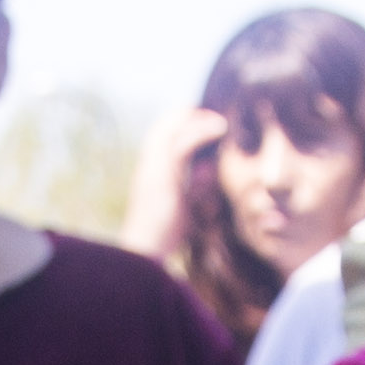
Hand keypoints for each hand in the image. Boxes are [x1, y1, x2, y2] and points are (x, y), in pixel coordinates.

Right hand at [119, 105, 231, 270]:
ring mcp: (153, 165)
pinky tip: (220, 127)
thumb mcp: (177, 205)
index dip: (182, 124)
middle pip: (166, 124)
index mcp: (150, 170)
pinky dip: (203, 130)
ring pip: (174, 127)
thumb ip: (187, 188)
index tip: (204, 122)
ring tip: (220, 119)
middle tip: (215, 115)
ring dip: (199, 118)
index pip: (163, 136)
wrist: (144, 249)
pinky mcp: (163, 173)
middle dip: (190, 115)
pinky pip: (184, 142)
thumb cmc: (161, 234)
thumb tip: (206, 177)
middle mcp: (148, 163)